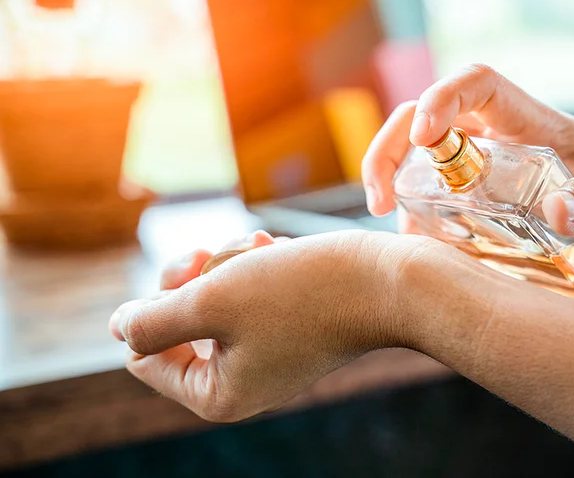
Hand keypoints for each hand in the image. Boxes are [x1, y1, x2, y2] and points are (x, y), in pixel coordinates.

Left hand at [109, 229, 445, 421]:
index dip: (156, 304)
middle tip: (217, 251)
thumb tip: (120, 328)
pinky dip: (253, 265)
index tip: (192, 272)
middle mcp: (240, 381)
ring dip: (228, 263)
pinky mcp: (288, 327)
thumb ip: (153, 320)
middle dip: (196, 277)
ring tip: (261, 246)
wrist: (387, 281)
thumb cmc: (302, 292)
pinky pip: (246, 292)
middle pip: (176, 322)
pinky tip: (276, 248)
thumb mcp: (212, 301)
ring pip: (212, 297)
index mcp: (217, 395)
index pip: (144, 353)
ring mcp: (266, 354)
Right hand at [361, 63, 573, 240]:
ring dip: (396, 185)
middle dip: (390, 150)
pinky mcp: (486, 194)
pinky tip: (423, 250)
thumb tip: (556, 210)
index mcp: (532, 120)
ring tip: (398, 236)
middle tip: (381, 202)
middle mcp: (500, 136)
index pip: (475, 84)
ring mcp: (488, 165)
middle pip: (425, 120)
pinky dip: (418, 216)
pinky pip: (437, 194)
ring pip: (421, 158)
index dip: (440, 99)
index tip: (425, 138)